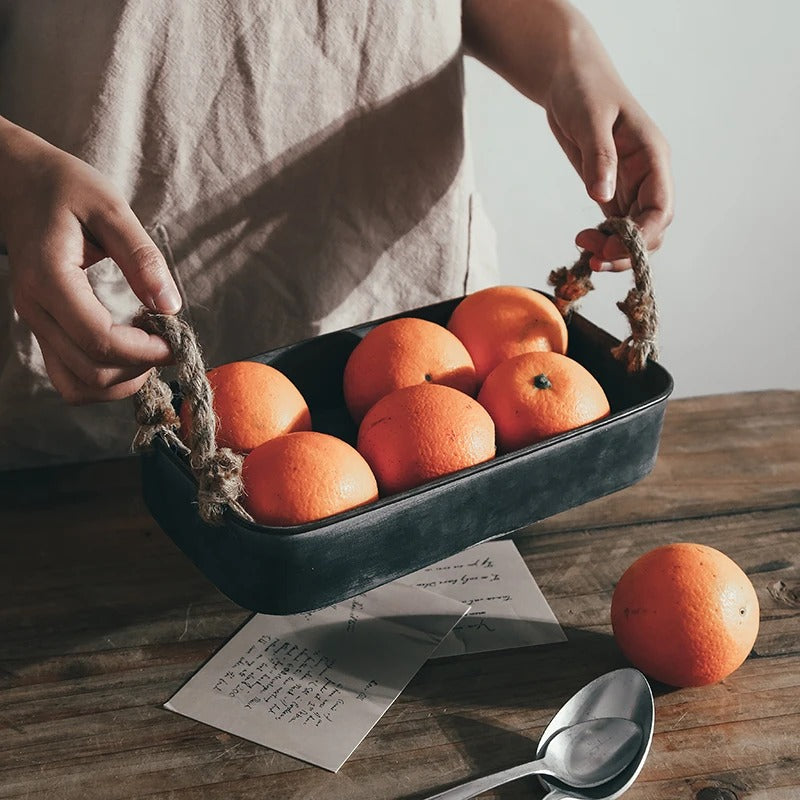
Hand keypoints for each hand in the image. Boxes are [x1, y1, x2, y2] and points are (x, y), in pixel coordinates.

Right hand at [0, 119, 181, 403]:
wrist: (20, 185)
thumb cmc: (67, 190)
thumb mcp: (110, 209)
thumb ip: (141, 257)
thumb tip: (170, 306)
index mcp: (49, 279)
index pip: (99, 340)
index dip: (145, 351)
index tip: (176, 341)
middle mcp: (35, 310)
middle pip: (91, 371)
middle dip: (139, 367)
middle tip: (167, 342)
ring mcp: (35, 324)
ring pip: (78, 385)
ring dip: (122, 381)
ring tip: (148, 349)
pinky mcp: (43, 331)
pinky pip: (70, 377)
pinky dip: (104, 378)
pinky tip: (128, 351)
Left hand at [543, 34, 673, 270]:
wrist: (569, 80)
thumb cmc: (584, 90)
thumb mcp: (590, 119)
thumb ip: (599, 157)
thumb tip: (602, 197)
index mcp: (653, 158)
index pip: (661, 210)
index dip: (641, 237)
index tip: (612, 251)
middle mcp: (647, 176)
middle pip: (650, 229)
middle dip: (626, 251)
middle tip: (592, 258)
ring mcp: (630, 186)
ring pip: (633, 233)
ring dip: (613, 249)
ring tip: (583, 248)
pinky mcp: (611, 190)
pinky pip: (615, 227)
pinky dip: (603, 241)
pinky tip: (583, 241)